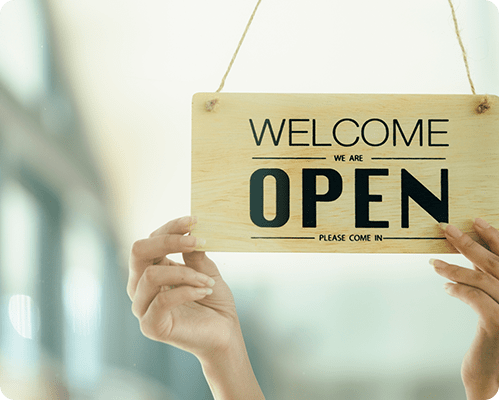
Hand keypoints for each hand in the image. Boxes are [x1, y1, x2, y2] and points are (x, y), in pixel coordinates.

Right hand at [127, 217, 264, 398]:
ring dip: (185, 272)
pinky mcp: (151, 326)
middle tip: (197, 240)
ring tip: (207, 279)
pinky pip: (162, 301)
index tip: (195, 220)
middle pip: (138, 251)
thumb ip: (193, 254)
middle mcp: (140, 286)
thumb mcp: (206, 270)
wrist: (224, 333)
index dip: (171, 227)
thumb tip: (188, 232)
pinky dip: (187, 290)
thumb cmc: (213, 301)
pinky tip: (204, 290)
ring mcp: (143, 307)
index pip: (150, 241)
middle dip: (169, 241)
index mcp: (150, 270)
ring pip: (150, 275)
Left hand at [432, 219, 498, 399]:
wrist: (496, 380)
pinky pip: (476, 299)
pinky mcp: (498, 327)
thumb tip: (470, 255)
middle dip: (471, 244)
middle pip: (497, 265)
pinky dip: (459, 290)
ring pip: (484, 280)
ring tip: (434, 263)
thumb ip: (488, 282)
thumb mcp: (495, 305)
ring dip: (455, 268)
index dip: (495, 238)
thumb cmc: (494, 340)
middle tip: (448, 229)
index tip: (477, 221)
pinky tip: (446, 288)